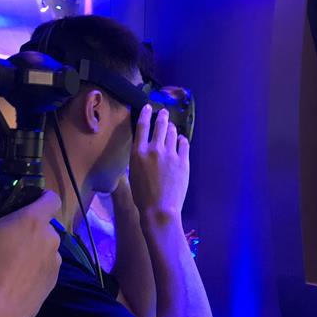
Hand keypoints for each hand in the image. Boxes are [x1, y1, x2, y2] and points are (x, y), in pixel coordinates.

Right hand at [0, 170, 61, 316]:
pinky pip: (46, 265)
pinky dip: (34, 266)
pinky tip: (14, 277)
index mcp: (33, 220)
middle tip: (3, 237)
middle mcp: (50, 238)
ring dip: (32, 247)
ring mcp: (54, 261)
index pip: (51, 198)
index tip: (22, 205)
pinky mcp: (54, 281)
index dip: (40, 197)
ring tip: (7, 260)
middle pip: (44, 223)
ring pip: (45, 245)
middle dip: (28, 226)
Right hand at [129, 105, 189, 221]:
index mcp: (138, 152)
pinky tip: (181, 141)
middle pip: (160, 125)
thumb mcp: (133, 173)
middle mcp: (154, 149)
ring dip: (172, 128)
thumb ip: (139, 157)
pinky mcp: (183, 161)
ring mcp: (170, 154)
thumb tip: (144, 148)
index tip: (149, 107)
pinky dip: (181, 140)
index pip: (142, 126)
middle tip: (164, 112)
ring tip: (171, 127)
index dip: (146, 114)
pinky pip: (184, 144)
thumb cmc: (142, 195)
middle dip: (163, 116)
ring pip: (173, 132)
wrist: (159, 209)